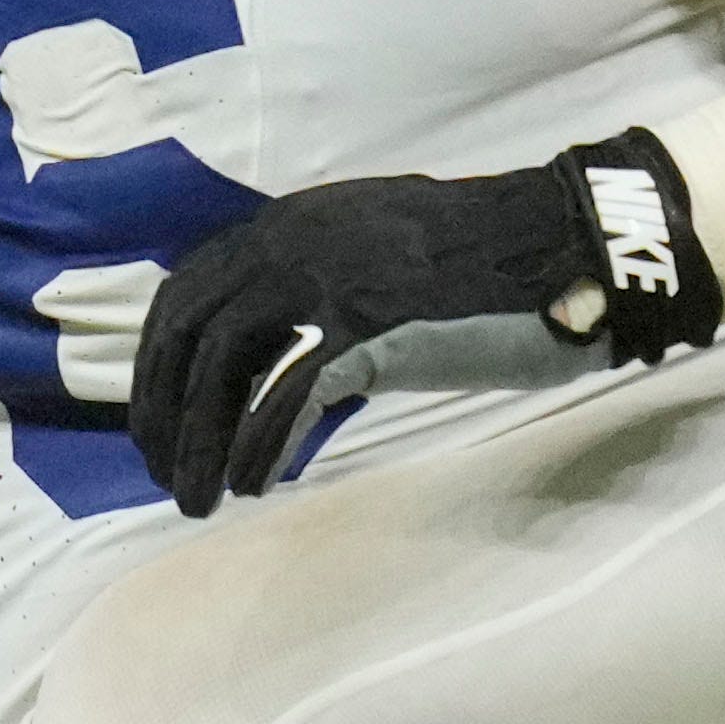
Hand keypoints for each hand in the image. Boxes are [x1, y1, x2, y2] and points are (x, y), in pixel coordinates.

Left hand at [128, 127, 718, 513]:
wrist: (567, 242)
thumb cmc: (481, 266)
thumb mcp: (372, 264)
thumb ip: (312, 306)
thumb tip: (265, 379)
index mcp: (287, 225)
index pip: (183, 295)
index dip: (157, 366)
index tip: (157, 423)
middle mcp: (292, 241)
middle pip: (185, 333)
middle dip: (161, 412)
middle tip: (164, 473)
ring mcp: (328, 279)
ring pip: (223, 366)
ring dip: (199, 442)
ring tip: (197, 498)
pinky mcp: (371, 323)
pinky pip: (289, 393)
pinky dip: (260, 444)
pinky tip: (255, 484)